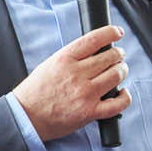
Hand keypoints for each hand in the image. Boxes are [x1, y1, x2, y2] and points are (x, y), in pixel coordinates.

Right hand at [12, 25, 130, 141]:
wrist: (26, 117)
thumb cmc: (35, 92)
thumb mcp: (50, 64)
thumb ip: (72, 57)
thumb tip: (96, 51)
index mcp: (65, 59)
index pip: (94, 39)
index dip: (111, 33)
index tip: (118, 32)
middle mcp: (76, 74)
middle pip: (110, 57)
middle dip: (118, 54)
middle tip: (118, 56)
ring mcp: (85, 94)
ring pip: (116, 75)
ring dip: (122, 70)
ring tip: (120, 70)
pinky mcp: (90, 112)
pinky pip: (117, 103)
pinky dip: (125, 96)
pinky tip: (123, 92)